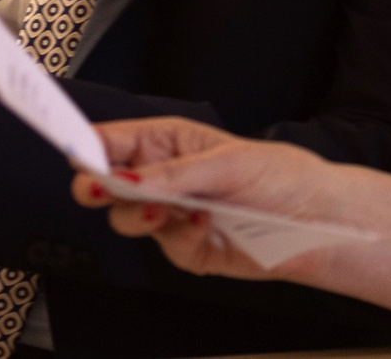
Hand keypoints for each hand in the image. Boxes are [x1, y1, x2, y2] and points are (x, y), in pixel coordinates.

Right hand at [72, 114, 346, 283]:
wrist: (316, 221)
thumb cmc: (280, 175)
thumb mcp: (228, 163)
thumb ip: (174, 174)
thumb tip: (128, 179)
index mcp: (169, 142)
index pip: (114, 141)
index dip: (88, 145)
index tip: (73, 153)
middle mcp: (165, 178)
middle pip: (106, 185)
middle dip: (97, 188)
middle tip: (101, 190)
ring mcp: (173, 215)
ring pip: (127, 221)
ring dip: (139, 217)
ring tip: (164, 211)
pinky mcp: (188, 249)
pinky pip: (166, 250)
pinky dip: (182, 239)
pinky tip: (205, 225)